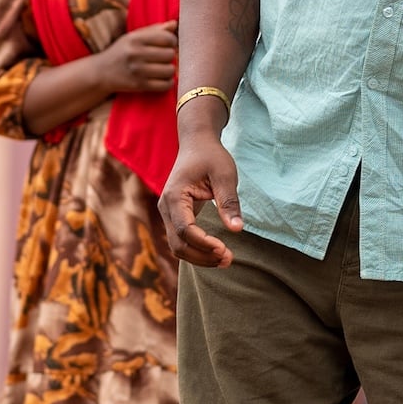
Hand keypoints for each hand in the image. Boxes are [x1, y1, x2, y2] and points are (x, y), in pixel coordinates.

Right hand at [100, 22, 177, 96]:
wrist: (101, 72)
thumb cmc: (122, 51)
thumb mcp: (134, 36)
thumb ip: (154, 29)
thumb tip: (175, 23)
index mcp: (135, 39)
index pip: (167, 38)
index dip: (173, 41)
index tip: (169, 44)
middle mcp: (136, 54)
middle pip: (170, 54)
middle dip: (171, 56)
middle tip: (165, 57)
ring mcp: (137, 71)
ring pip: (169, 70)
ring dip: (170, 69)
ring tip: (164, 68)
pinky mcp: (139, 85)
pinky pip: (165, 85)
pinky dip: (168, 82)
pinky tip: (163, 78)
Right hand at [160, 111, 243, 268]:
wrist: (197, 144)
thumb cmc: (211, 156)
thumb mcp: (225, 175)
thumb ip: (229, 202)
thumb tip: (237, 229)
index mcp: (174, 196)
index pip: (185, 230)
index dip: (204, 244)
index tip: (225, 249)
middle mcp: (166, 207)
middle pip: (178, 244)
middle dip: (202, 256)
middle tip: (229, 259)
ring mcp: (168, 213)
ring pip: (178, 247)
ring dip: (200, 257)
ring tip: (226, 259)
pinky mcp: (175, 217)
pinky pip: (182, 240)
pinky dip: (197, 250)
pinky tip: (217, 253)